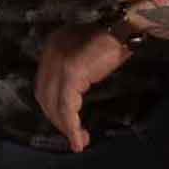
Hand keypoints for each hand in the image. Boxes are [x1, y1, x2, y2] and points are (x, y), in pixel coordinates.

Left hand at [32, 20, 130, 150]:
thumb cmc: (112, 40)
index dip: (52, 106)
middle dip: (56, 119)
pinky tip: (79, 139)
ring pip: (53, 104)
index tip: (66, 123)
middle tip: (74, 135)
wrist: (124, 28)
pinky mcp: (71, 74)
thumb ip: (74, 70)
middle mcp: (49, 55)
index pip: (44, 84)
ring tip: (79, 140)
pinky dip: (72, 126)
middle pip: (44, 96)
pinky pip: (67, 107)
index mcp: (51, 49)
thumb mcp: (85, 55)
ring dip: (64, 126)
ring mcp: (58, 64)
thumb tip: (74, 95)